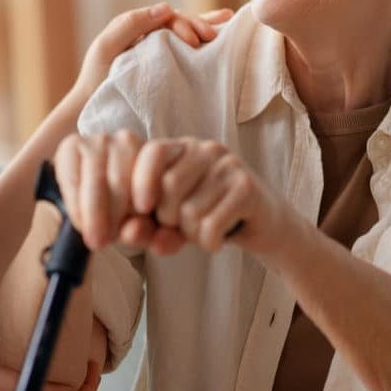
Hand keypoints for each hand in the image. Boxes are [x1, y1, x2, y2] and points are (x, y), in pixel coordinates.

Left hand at [54, 132, 292, 254]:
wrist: (263, 226)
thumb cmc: (208, 218)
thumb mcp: (172, 220)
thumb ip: (148, 225)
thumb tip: (127, 234)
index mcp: (182, 148)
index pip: (153, 152)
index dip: (141, 181)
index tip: (142, 210)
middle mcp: (206, 149)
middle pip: (168, 186)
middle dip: (168, 219)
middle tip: (183, 226)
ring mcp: (229, 166)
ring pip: (189, 211)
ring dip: (191, 234)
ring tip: (204, 230)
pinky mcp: (247, 187)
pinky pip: (211, 224)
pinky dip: (208, 241)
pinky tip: (217, 239)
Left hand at [69, 4, 232, 106]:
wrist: (91, 107)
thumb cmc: (95, 79)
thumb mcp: (107, 47)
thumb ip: (130, 25)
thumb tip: (166, 7)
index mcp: (135, 25)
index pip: (167, 17)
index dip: (183, 24)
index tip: (195, 40)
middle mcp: (148, 33)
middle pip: (180, 22)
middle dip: (198, 24)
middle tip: (212, 36)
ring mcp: (157, 49)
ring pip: (186, 32)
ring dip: (205, 27)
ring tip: (225, 24)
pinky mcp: (164, 66)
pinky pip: (185, 50)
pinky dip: (202, 42)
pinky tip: (220, 34)